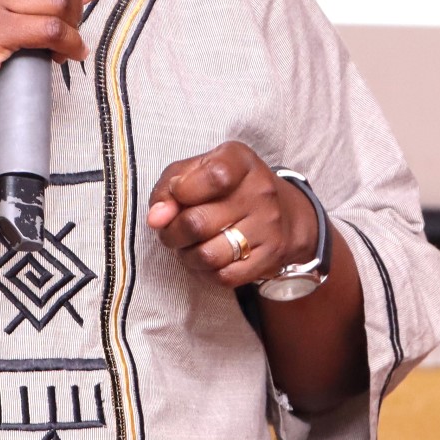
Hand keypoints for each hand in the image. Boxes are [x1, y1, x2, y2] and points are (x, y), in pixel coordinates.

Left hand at [146, 142, 314, 287]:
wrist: (282, 212)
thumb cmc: (226, 187)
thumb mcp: (195, 171)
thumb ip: (169, 187)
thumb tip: (157, 217)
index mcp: (240, 162)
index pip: (214, 176)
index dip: (183, 191)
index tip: (176, 195)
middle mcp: (260, 192)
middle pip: (199, 223)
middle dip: (172, 231)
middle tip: (171, 230)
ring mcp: (268, 227)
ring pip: (209, 255)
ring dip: (186, 255)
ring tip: (186, 246)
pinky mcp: (269, 258)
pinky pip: (224, 277)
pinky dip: (204, 272)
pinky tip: (204, 260)